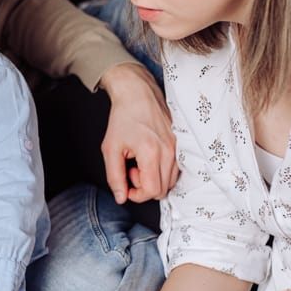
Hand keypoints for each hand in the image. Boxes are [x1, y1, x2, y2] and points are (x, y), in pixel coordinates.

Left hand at [99, 63, 177, 203]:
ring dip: (154, 179)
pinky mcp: (180, 144)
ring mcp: (177, 147)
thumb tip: (121, 197)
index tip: (126, 183)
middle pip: (163, 190)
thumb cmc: (123, 117)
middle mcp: (169, 151)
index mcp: (151, 152)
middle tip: (131, 169)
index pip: (152, 191)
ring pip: (171, 181)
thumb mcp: (110, 148)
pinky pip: (175, 169)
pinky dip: (162, 171)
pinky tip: (150, 158)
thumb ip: (114, 176)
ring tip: (140, 162)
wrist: (137, 93)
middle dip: (144, 186)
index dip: (136, 194)